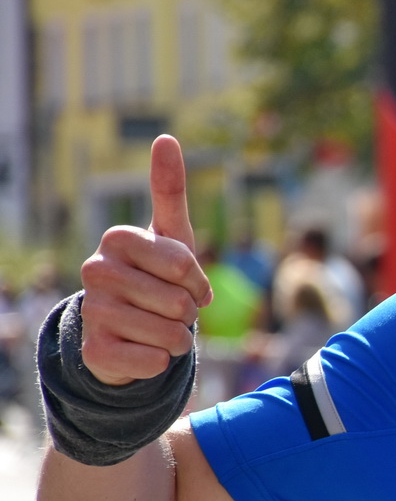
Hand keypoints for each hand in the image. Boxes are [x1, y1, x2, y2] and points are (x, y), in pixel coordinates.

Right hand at [79, 135, 210, 385]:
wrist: (127, 330)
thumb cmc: (157, 277)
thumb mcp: (171, 234)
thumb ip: (169, 189)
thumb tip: (165, 138)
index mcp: (118, 239)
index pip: (182, 263)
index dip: (198, 281)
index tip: (189, 283)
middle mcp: (95, 270)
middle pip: (180, 303)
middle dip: (190, 314)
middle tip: (172, 310)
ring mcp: (92, 311)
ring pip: (171, 335)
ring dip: (179, 339)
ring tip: (160, 329)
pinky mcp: (95, 352)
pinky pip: (154, 362)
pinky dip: (162, 361)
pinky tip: (144, 351)